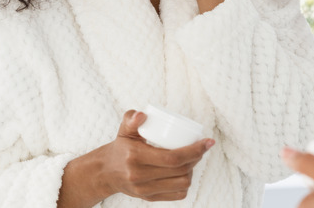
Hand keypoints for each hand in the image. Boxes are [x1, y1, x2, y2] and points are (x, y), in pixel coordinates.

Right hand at [100, 110, 214, 201]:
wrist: (106, 171)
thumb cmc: (121, 147)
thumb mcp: (125, 130)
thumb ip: (131, 118)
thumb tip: (143, 115)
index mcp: (135, 157)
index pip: (172, 158)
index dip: (194, 150)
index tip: (207, 142)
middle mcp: (139, 176)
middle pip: (180, 171)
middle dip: (196, 158)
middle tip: (200, 147)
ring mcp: (144, 190)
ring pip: (181, 184)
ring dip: (192, 171)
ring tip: (193, 159)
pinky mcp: (148, 198)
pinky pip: (176, 195)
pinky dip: (185, 184)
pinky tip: (186, 173)